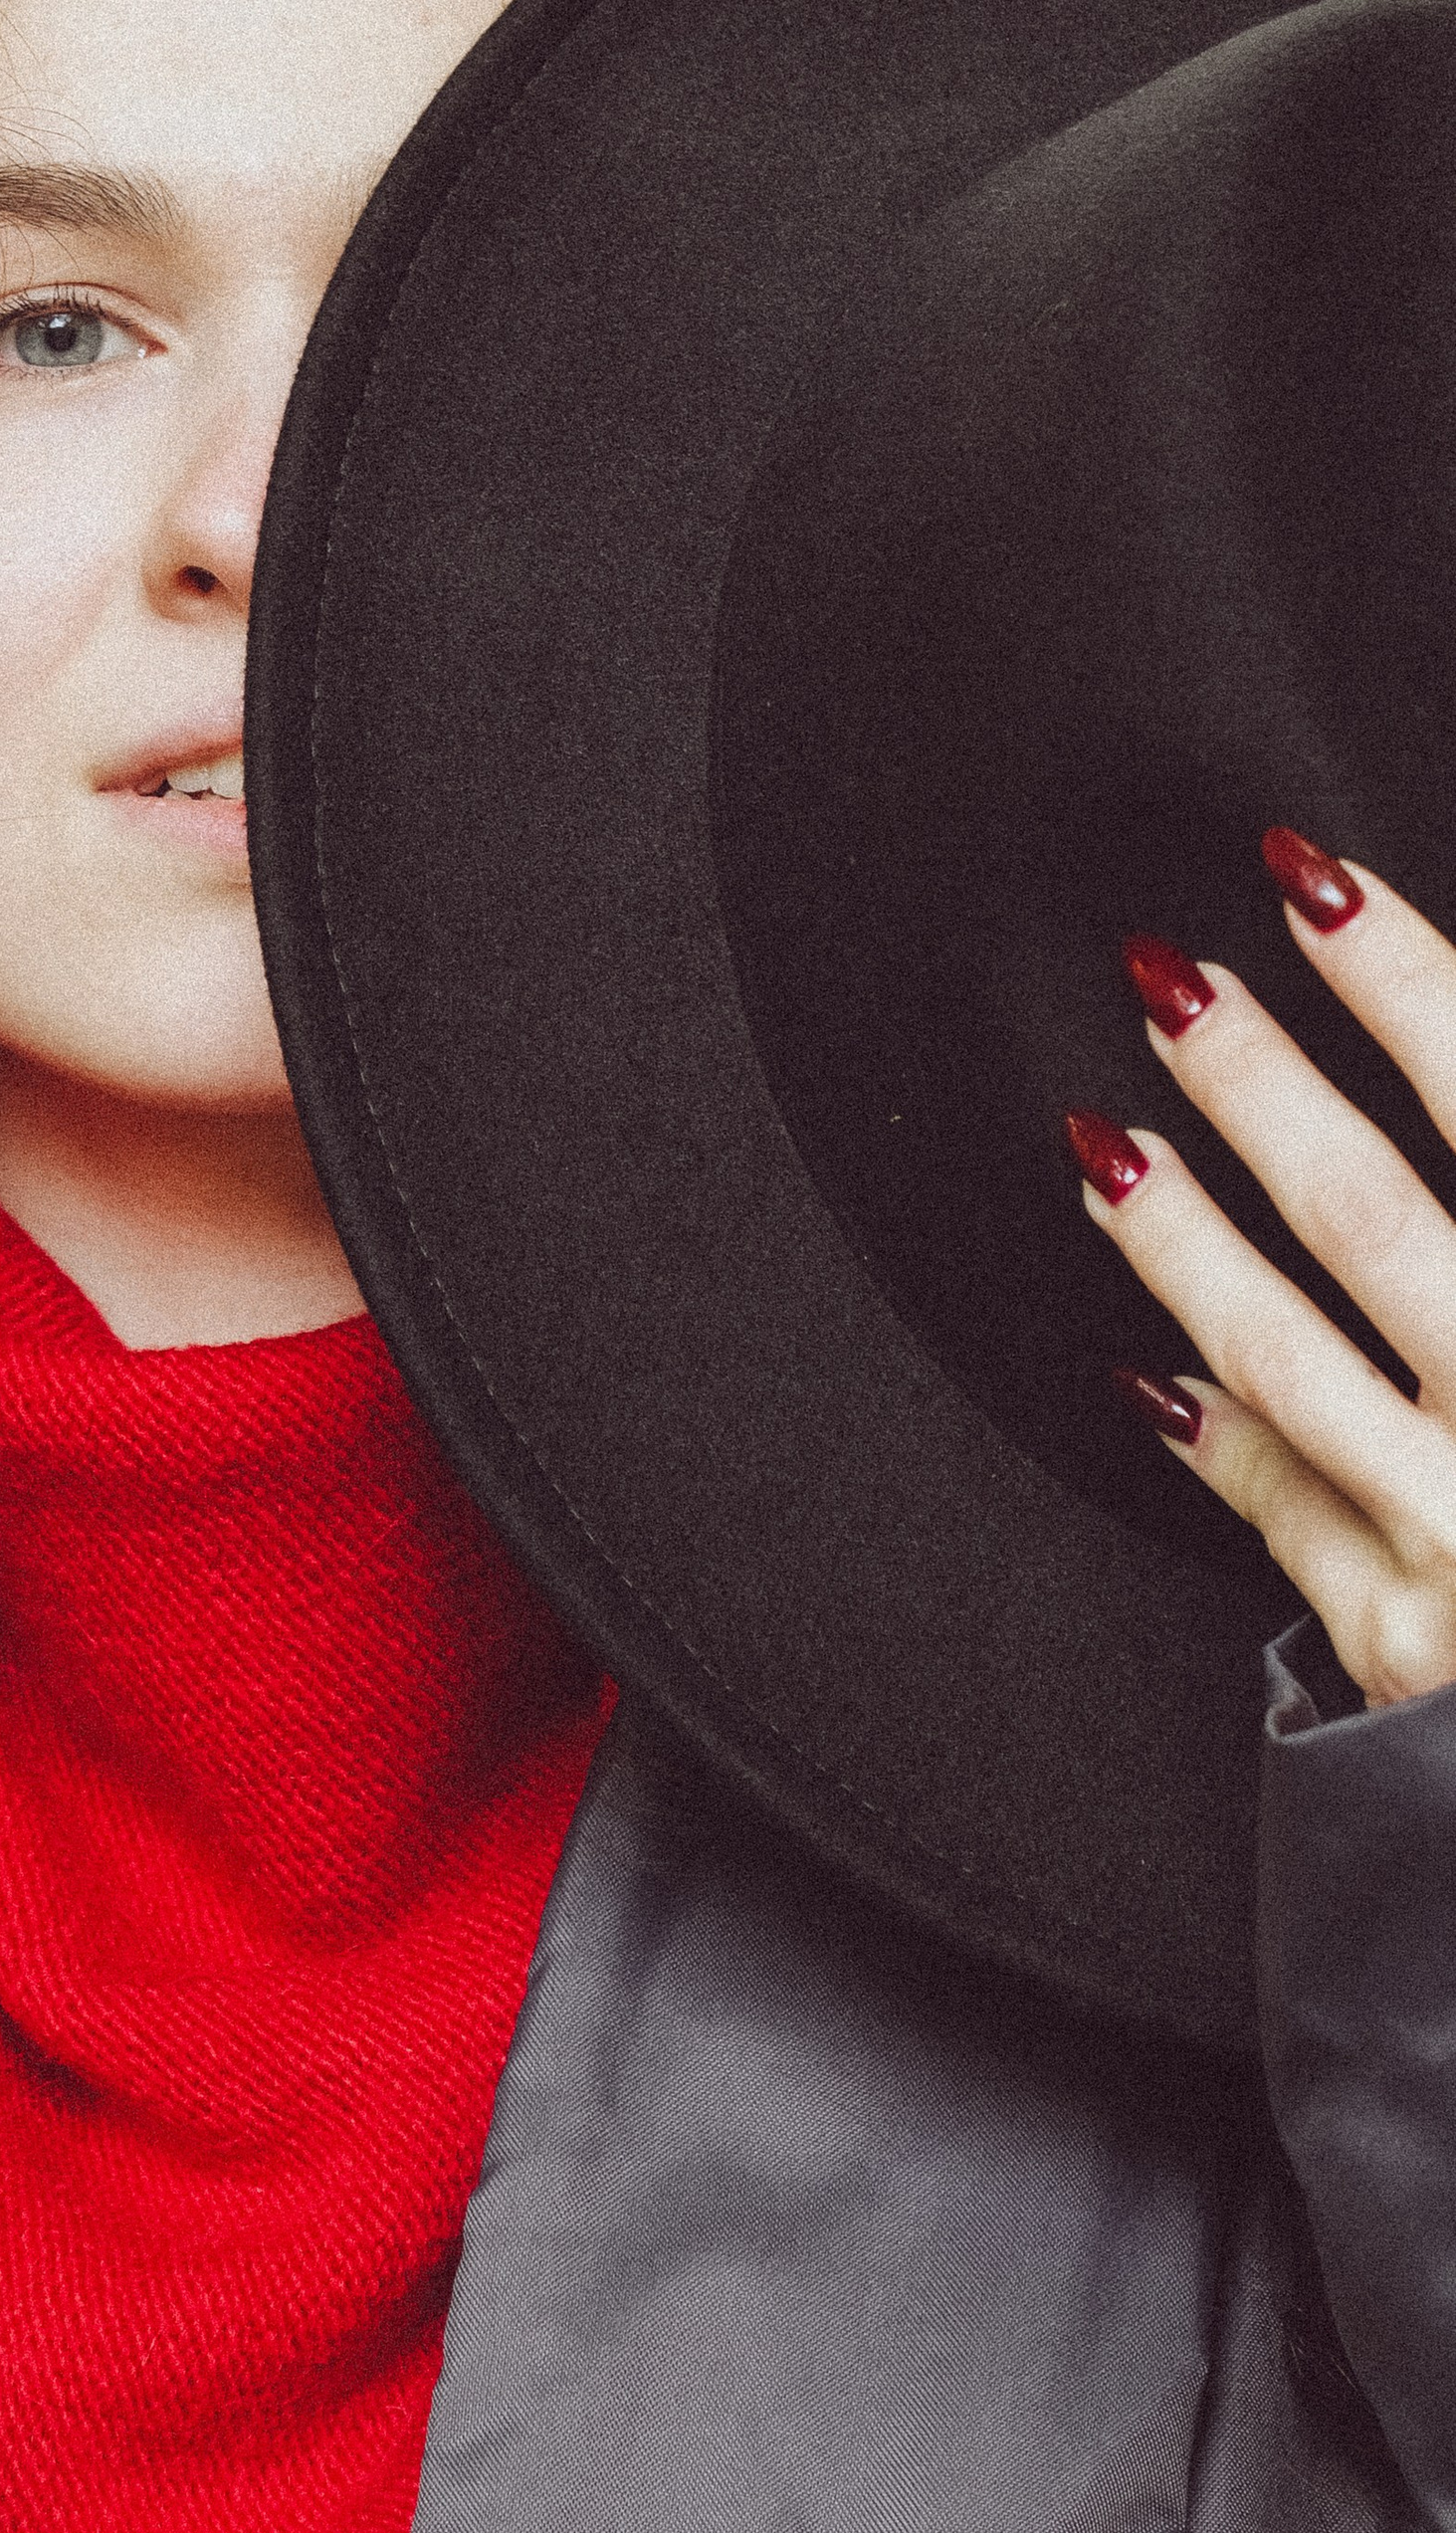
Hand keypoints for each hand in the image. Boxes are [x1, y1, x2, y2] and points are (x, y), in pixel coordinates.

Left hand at [1071, 833, 1455, 1709]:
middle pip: (1377, 1222)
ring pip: (1290, 1359)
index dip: (1412, 986)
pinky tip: (1146, 1366)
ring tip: (1109, 1139)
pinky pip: (1285, 1521)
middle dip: (1263, 1086)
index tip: (1316, 883)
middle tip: (1174, 973)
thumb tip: (1441, 1029)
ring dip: (1186, 1238)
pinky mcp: (1411, 1649)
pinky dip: (1214, 1436)